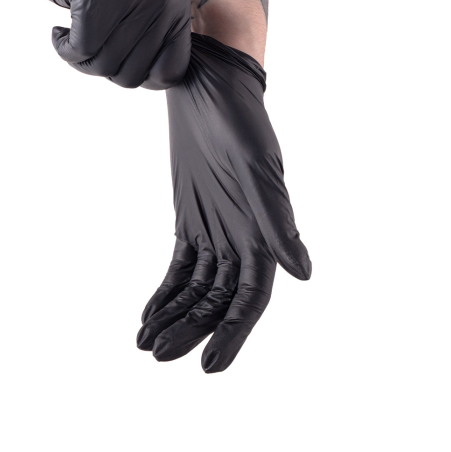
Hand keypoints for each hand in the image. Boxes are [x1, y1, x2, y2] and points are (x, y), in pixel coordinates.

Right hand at [0, 0, 190, 88]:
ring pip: (105, 64)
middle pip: (132, 76)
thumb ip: (154, 44)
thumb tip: (161, 83)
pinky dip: (63, 47)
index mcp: (178, 5)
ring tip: (75, 32)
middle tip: (88, 41)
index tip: (119, 57)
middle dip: (102, 68)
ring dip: (80, 59)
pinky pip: (81, 48)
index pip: (171, 74)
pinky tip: (60, 30)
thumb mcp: (138, 11)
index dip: (140, 78)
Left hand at [136, 34, 310, 372]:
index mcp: (263, 230)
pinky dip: (166, 290)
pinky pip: (180, 265)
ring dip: (175, 315)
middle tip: (157, 355)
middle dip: (191, 329)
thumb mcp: (256, 165)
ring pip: (197, 288)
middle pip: (217, 300)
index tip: (207, 367)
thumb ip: (276, 219)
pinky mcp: (191, 216)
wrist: (208, 83)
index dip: (232, 334)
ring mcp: (215, 227)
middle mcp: (241, 236)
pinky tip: (148, 312)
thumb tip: (303, 274)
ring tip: (147, 343)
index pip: (250, 298)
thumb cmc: (238, 118)